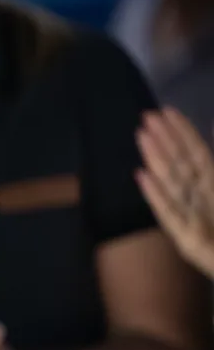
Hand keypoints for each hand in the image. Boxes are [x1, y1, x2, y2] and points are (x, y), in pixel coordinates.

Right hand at [136, 108, 213, 276]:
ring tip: (142, 136)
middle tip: (147, 117)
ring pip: (171, 182)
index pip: (197, 153)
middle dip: (165, 140)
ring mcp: (190, 216)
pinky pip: (168, 213)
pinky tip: (142, 177)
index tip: (166, 111)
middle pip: (180, 164)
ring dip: (157, 159)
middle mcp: (200, 197)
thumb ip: (212, 167)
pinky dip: (155, 195)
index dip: (183, 132)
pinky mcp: (184, 238)